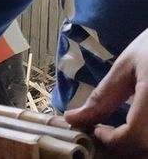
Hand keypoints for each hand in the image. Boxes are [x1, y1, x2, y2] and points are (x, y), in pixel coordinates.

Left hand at [65, 28, 147, 156]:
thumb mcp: (127, 66)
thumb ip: (102, 97)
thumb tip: (73, 118)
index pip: (135, 137)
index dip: (112, 140)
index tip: (96, 130)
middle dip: (126, 147)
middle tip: (109, 134)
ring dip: (139, 147)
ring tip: (123, 133)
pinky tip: (139, 129)